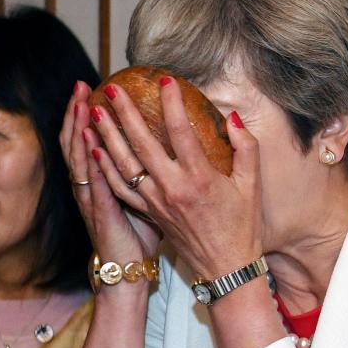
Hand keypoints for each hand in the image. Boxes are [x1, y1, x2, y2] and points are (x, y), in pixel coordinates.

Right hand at [59, 82, 160, 271]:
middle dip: (78, 113)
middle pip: (80, 142)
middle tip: (81, 85)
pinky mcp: (101, 213)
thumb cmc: (140, 237)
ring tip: (81, 104)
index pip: (94, 140)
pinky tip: (89, 143)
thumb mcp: (147, 200)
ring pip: (81, 158)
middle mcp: (94, 185)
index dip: (91, 116)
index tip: (98, 89)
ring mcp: (94, 199)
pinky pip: (93, 184)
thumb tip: (171, 149)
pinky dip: (90, 163)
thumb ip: (151, 173)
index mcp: (105, 180)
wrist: (130, 272)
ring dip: (78, 130)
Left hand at [88, 77, 262, 279]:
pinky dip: (105, 168)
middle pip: (142, 144)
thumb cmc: (242, 225)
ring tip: (95, 112)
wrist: (226, 267)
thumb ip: (245, 148)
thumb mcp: (252, 185)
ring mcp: (156, 202)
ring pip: (124, 165)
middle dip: (125, 113)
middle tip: (112, 89)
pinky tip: (96, 149)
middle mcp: (173, 188)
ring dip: (107, 136)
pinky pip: (120, 188)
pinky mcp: (149, 213)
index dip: (171, 103)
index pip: (181, 132)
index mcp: (200, 179)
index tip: (165, 80)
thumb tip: (231, 118)